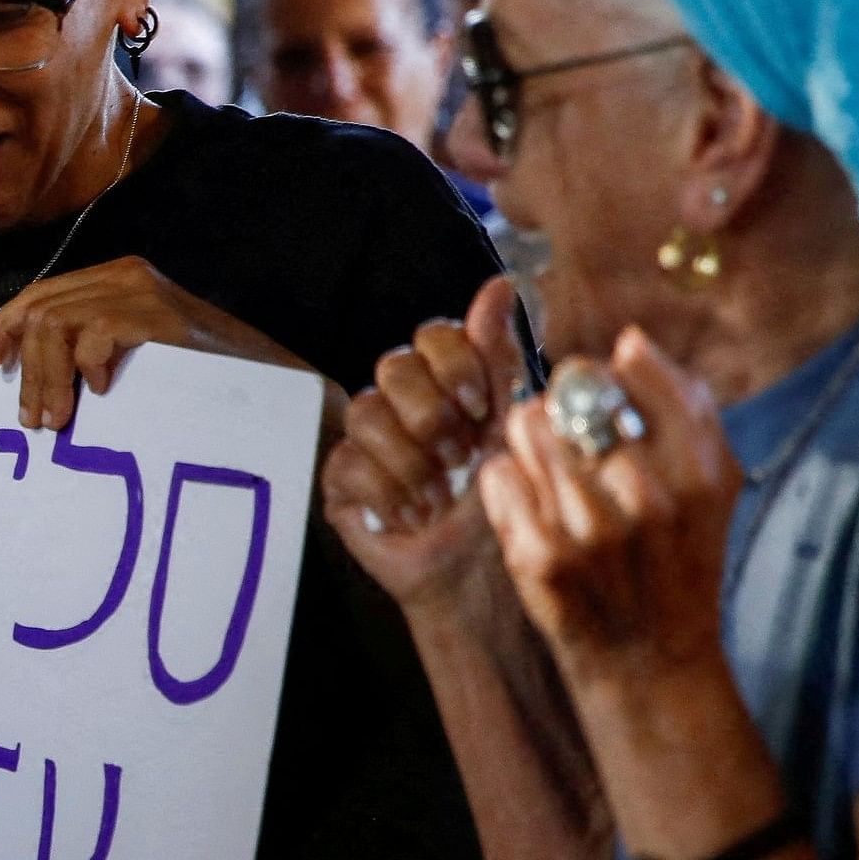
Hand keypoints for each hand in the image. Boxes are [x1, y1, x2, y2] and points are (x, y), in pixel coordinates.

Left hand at [0, 254, 318, 432]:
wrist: (272, 384)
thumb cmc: (197, 377)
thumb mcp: (133, 353)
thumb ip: (88, 346)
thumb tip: (29, 372)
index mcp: (112, 279)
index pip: (38, 296)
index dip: (3, 329)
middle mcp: (124, 276)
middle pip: (40, 313)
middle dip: (27, 371)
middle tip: (34, 420)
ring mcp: (144, 293)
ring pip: (57, 325)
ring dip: (48, 378)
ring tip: (57, 419)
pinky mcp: (162, 317)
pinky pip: (97, 334)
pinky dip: (88, 366)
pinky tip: (101, 391)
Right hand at [324, 275, 522, 605]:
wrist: (479, 577)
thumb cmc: (507, 507)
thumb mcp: (515, 424)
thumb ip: (501, 355)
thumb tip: (501, 283)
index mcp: (451, 384)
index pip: (433, 335)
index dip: (455, 366)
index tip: (480, 407)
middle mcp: (406, 404)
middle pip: (393, 365)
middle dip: (433, 416)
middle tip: (457, 457)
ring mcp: (370, 441)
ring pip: (367, 410)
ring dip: (413, 463)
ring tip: (437, 496)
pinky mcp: (343, 479)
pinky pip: (349, 462)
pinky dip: (388, 495)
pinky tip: (410, 516)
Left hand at [477, 328, 737, 691]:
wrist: (649, 657)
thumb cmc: (676, 559)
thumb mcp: (713, 487)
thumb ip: (686, 409)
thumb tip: (632, 341)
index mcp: (701, 472)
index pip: (635, 372)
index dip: (607, 370)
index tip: (604, 388)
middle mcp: (649, 497)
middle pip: (571, 394)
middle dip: (563, 407)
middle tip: (570, 438)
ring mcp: (591, 528)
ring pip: (527, 427)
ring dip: (530, 441)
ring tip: (550, 472)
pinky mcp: (539, 553)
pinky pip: (498, 472)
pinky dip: (506, 482)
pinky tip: (530, 506)